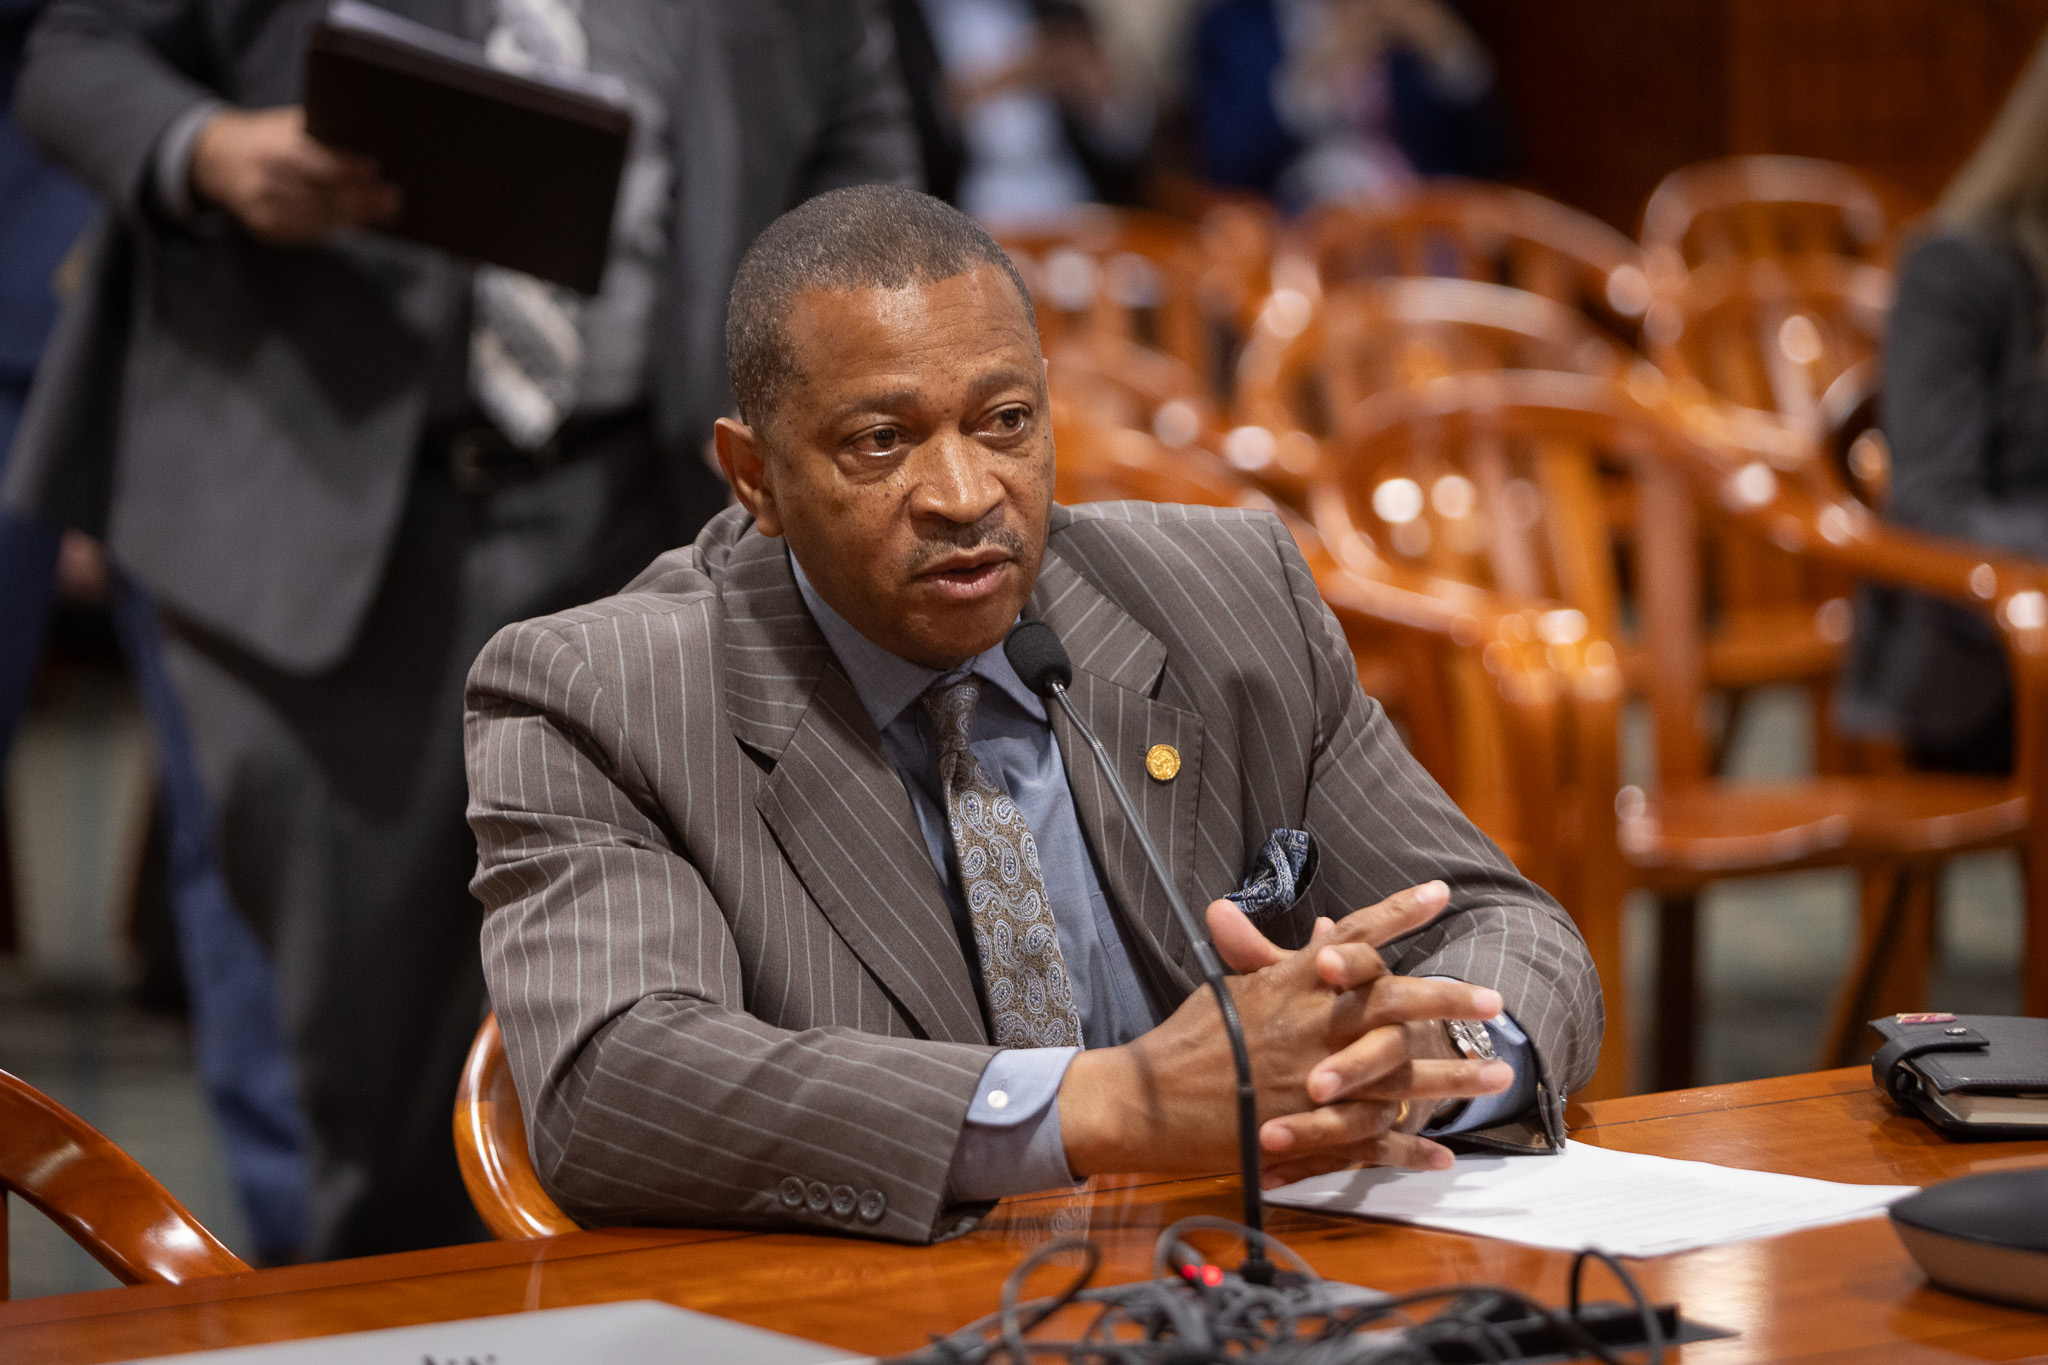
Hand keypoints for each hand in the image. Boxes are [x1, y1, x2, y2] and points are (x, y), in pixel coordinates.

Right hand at [189, 106, 400, 243]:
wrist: (220, 157)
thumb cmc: (270, 138)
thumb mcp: (289, 124)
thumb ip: (322, 133)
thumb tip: (372, 148)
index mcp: (274, 145)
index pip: (317, 158)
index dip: (347, 165)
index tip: (376, 170)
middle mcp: (265, 176)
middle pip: (322, 192)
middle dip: (361, 197)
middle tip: (391, 197)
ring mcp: (262, 205)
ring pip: (319, 217)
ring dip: (354, 215)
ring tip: (382, 209)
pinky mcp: (264, 227)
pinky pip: (307, 231)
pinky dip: (333, 226)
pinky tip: (354, 221)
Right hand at [1056, 881, 1507, 1182]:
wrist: (1149, 1102)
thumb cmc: (1186, 1042)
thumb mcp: (1232, 989)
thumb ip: (1280, 961)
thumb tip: (1325, 935)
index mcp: (1290, 984)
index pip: (1355, 940)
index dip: (1398, 913)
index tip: (1440, 893)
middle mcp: (1310, 1025)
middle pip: (1394, 1003)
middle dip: (1448, 1000)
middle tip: (1493, 1001)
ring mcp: (1315, 1080)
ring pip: (1400, 1075)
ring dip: (1454, 1077)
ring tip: (1499, 1075)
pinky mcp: (1310, 1131)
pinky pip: (1373, 1141)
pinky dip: (1410, 1150)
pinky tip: (1442, 1155)